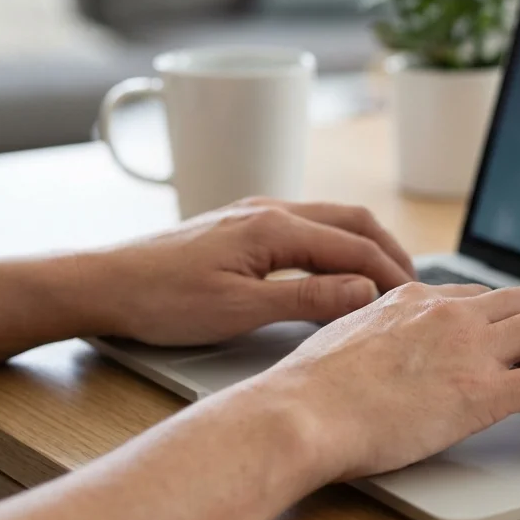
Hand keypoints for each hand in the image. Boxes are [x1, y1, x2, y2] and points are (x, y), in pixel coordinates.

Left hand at [86, 198, 416, 345]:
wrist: (103, 284)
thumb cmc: (161, 300)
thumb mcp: (239, 310)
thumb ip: (307, 300)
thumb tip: (365, 292)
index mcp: (274, 227)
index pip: (356, 246)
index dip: (392, 274)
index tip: (416, 302)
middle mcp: (270, 209)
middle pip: (353, 220)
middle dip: (390, 251)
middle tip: (415, 288)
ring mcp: (255, 213)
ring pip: (331, 220)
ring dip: (365, 246)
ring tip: (386, 280)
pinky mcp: (242, 226)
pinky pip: (307, 226)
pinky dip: (336, 245)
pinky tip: (336, 270)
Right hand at [258, 282, 519, 482]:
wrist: (299, 413)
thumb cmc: (306, 391)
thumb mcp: (341, 341)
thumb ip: (372, 334)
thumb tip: (375, 346)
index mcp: (414, 299)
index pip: (480, 296)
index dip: (509, 316)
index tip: (519, 334)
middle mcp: (450, 312)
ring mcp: (471, 349)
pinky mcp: (484, 393)